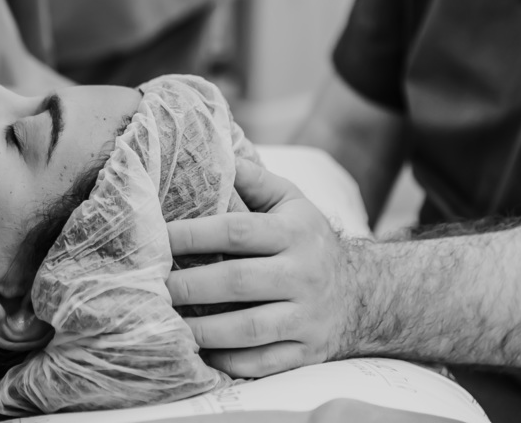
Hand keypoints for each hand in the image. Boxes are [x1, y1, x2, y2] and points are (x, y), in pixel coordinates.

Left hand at [165, 159, 354, 376]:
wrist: (366, 293)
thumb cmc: (310, 240)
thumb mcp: (292, 201)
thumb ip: (254, 180)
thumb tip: (217, 158)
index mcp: (295, 233)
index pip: (237, 232)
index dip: (193, 235)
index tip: (158, 240)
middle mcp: (304, 275)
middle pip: (238, 281)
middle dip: (189, 285)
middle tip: (154, 287)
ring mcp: (308, 317)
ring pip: (250, 329)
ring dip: (204, 330)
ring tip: (169, 323)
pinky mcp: (308, 352)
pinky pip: (265, 363)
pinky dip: (232, 362)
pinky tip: (203, 354)